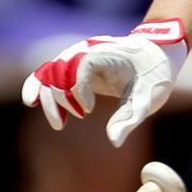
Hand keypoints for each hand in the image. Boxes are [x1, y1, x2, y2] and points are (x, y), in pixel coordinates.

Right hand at [21, 19, 187, 147]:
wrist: (158, 55)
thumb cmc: (155, 74)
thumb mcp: (148, 97)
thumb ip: (130, 118)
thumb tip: (114, 142)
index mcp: (106, 53)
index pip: (77, 67)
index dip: (77, 91)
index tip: (88, 110)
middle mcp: (88, 50)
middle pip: (57, 71)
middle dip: (59, 100)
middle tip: (75, 119)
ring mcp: (80, 55)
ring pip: (49, 72)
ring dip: (46, 98)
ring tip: (60, 124)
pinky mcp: (76, 65)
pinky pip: (49, 72)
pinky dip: (39, 87)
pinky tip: (33, 103)